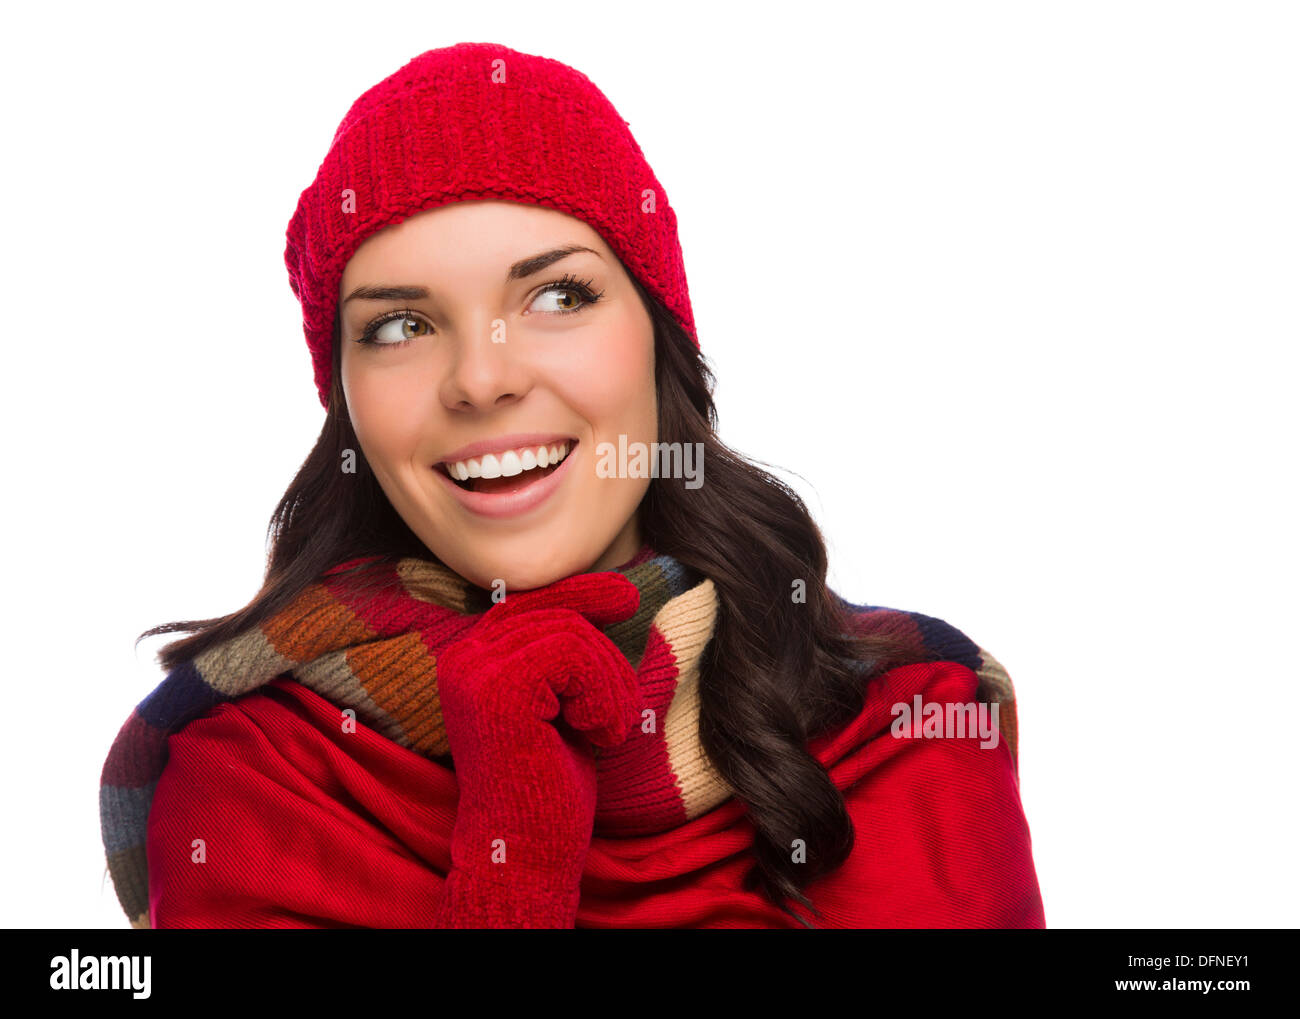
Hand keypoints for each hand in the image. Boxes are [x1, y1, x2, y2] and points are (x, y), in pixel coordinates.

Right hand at [435, 572, 642, 877]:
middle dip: (606, 658)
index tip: (627, 597)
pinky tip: (597, 736)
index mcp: (470, 663)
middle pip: (556, 613)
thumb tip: (609, 594)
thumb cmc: (548, 788)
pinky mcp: (498, 689)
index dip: (581, 592)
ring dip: (609, 684)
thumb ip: (564, 656)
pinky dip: (603, 696)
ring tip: (606, 732)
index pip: (529, 603)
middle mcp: (463, 659)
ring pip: (572, 632)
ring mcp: (475, 671)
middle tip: (621, 714)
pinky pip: (573, 654)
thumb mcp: (561, 706)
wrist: (527, 853)